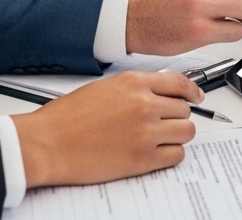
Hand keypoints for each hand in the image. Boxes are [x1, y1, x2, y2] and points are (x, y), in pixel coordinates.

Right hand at [13, 71, 201, 187]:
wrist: (46, 144)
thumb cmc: (65, 119)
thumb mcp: (102, 88)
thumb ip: (133, 89)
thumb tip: (155, 94)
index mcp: (133, 83)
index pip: (179, 83)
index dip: (192, 91)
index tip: (195, 97)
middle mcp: (144, 104)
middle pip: (184, 109)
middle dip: (177, 116)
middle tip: (166, 123)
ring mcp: (146, 132)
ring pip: (186, 132)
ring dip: (177, 136)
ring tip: (161, 139)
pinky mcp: (143, 159)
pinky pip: (176, 155)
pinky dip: (170, 155)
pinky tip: (156, 153)